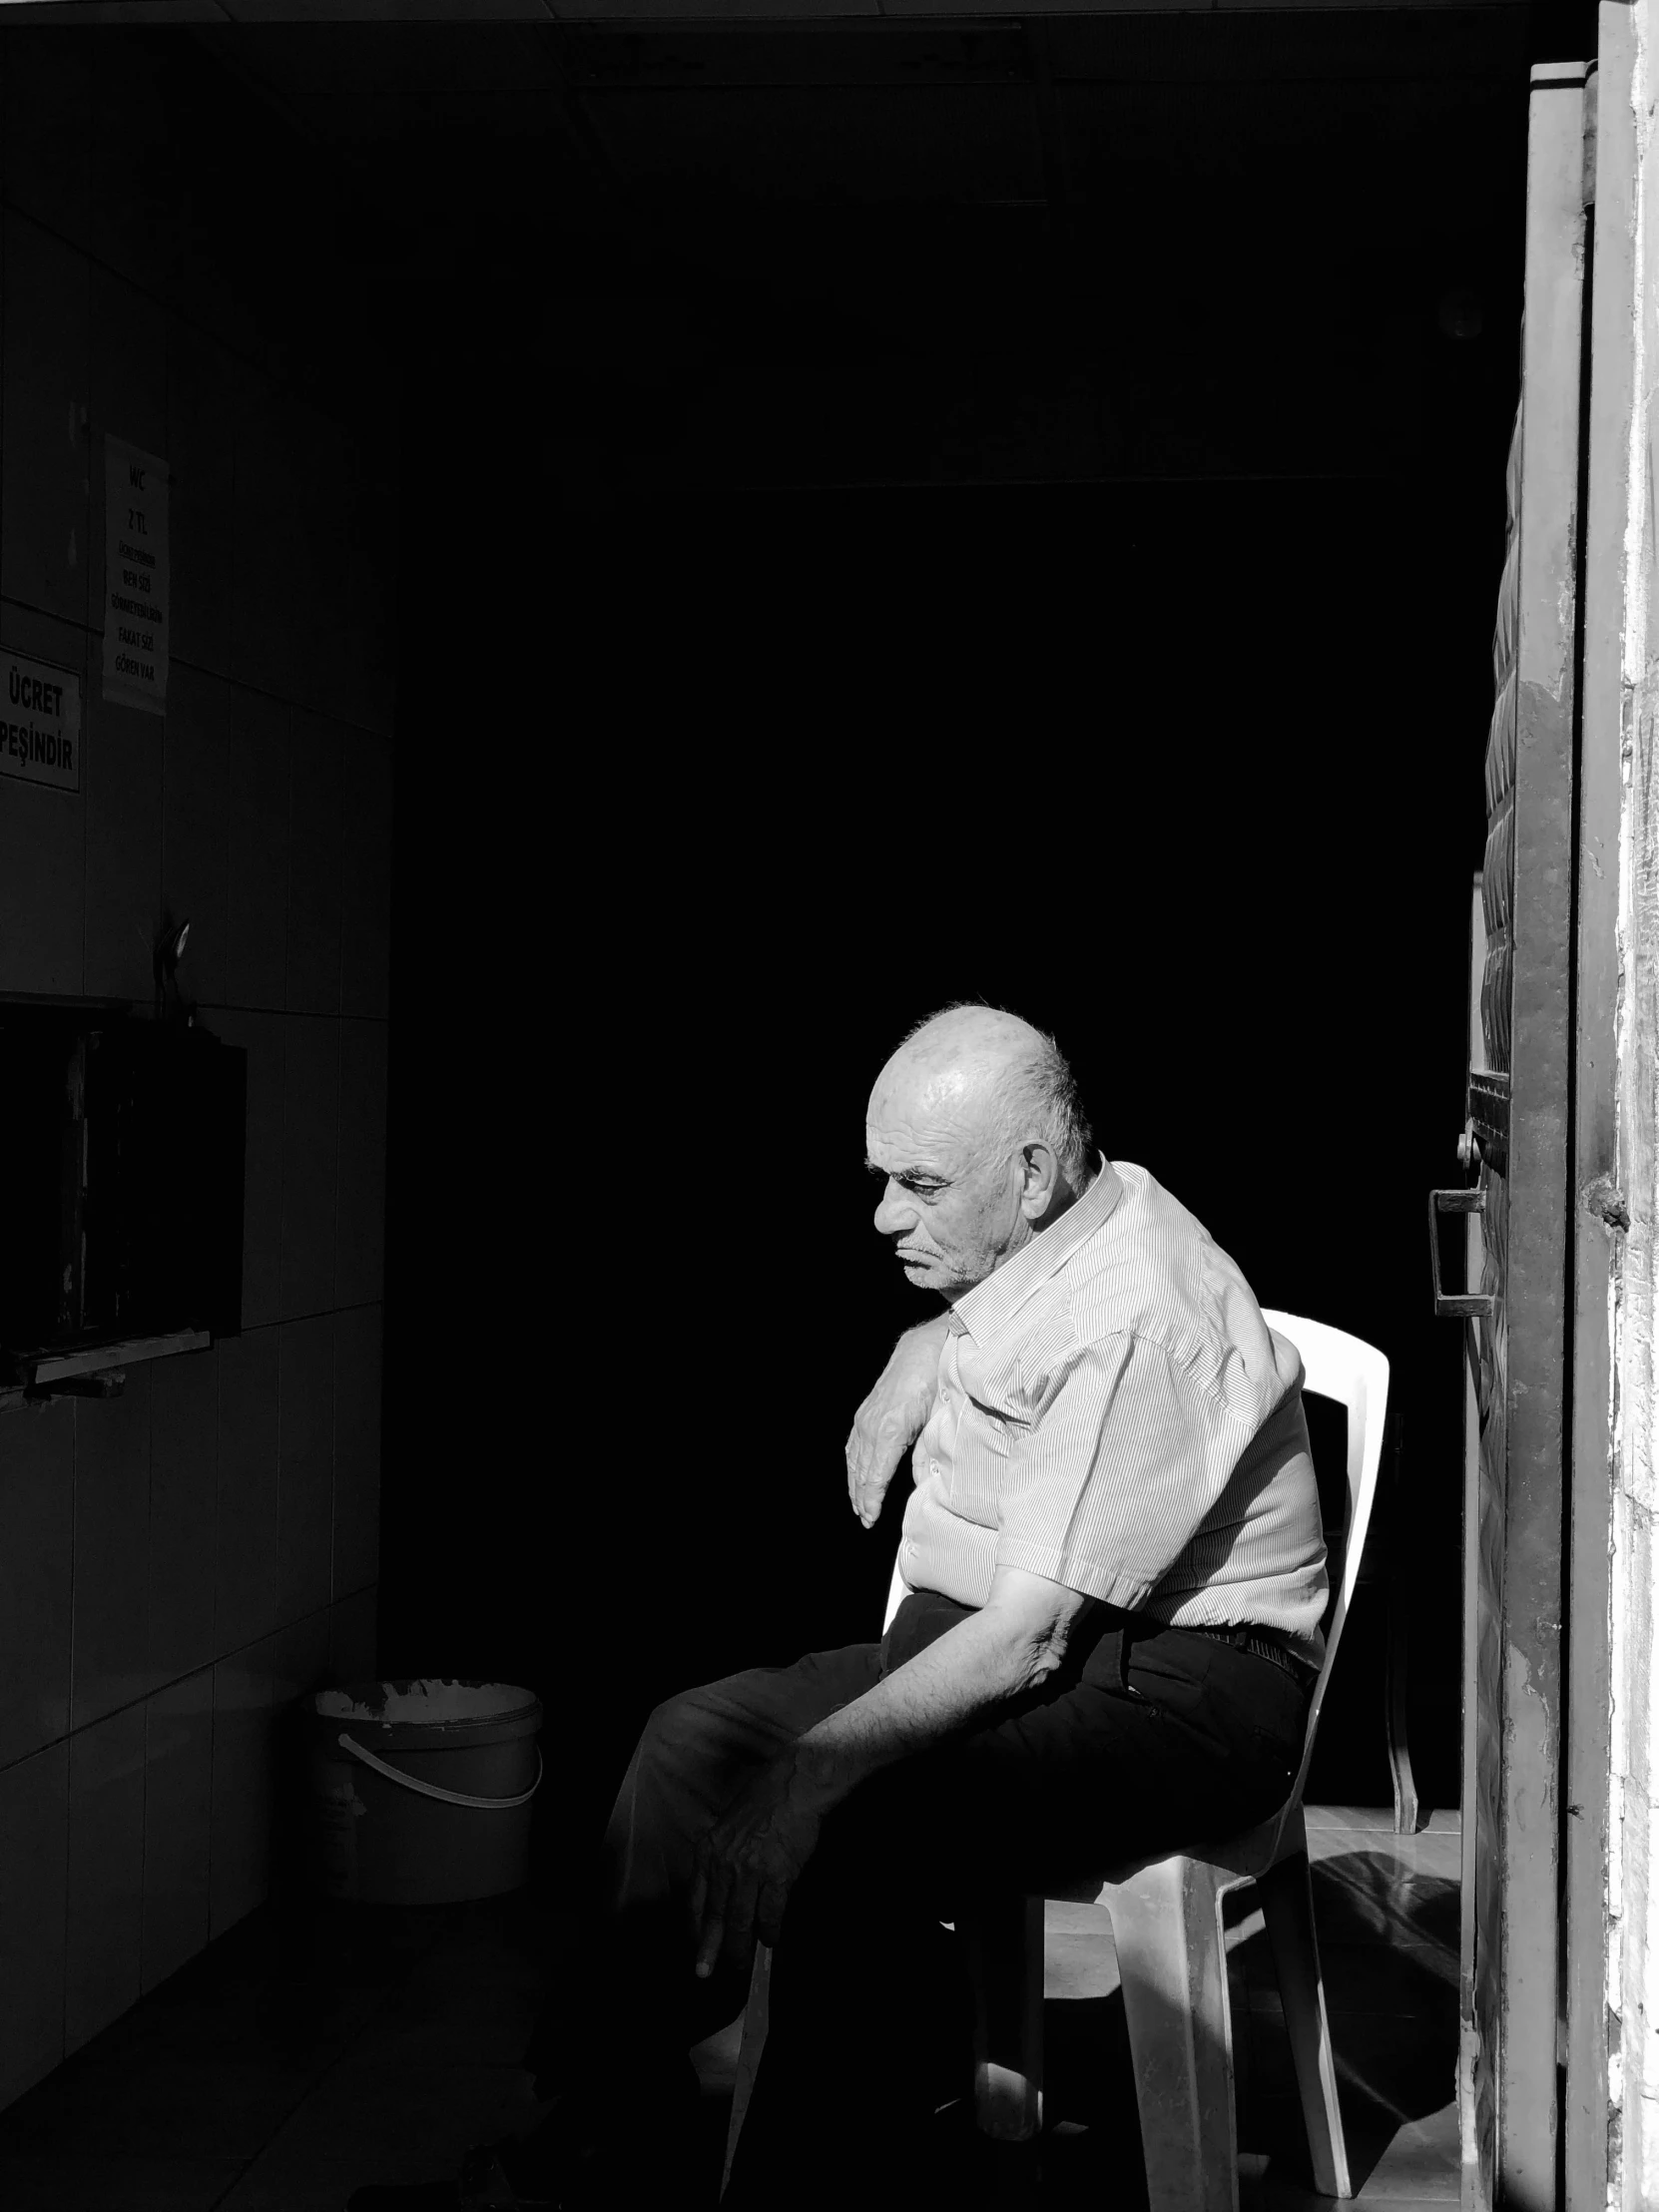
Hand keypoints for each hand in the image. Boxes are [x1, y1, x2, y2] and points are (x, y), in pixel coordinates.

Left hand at [689, 1759, 825, 1980]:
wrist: (793, 1784)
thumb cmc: (764, 1799)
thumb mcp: (728, 1825)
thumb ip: (722, 1857)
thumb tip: (724, 1891)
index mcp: (708, 1850)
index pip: (695, 1900)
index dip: (695, 1929)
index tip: (695, 1947)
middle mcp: (725, 1864)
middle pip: (715, 1918)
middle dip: (711, 1951)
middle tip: (707, 1973)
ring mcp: (751, 1872)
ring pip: (741, 1922)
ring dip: (741, 1948)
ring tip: (742, 1965)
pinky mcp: (778, 1876)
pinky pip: (771, 1914)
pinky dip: (771, 1932)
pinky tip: (772, 1941)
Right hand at [845, 1320, 949, 1528]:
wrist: (928, 1345)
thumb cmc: (939, 1379)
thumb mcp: (941, 1419)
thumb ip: (929, 1453)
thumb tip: (924, 1483)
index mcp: (890, 1430)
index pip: (874, 1475)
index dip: (871, 1500)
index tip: (870, 1520)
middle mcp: (872, 1424)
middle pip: (860, 1470)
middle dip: (860, 1497)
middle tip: (864, 1520)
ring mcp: (866, 1416)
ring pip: (854, 1457)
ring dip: (854, 1482)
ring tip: (858, 1504)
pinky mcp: (866, 1410)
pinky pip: (854, 1442)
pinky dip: (854, 1462)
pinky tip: (856, 1473)